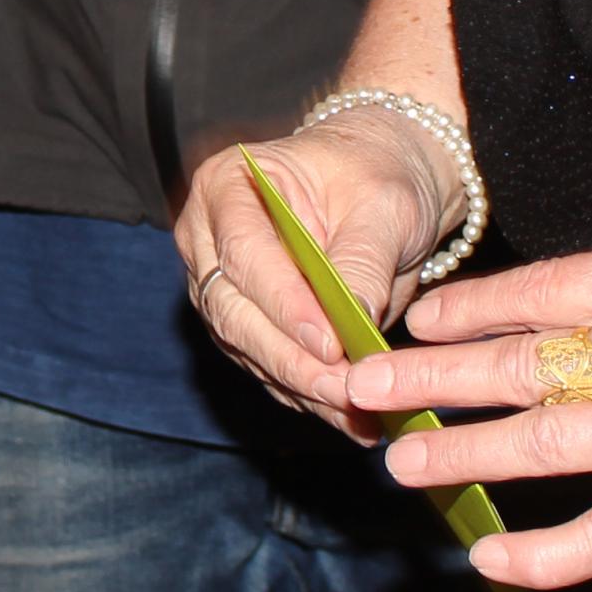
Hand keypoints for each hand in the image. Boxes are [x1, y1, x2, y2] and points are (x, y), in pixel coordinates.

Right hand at [169, 112, 456, 433]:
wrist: (376, 184)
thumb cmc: (374, 177)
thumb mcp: (384, 205)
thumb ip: (364, 260)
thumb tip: (355, 319)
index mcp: (227, 185)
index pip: (245, 253)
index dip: (284, 303)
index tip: (330, 344)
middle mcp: (207, 238)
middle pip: (234, 311)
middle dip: (291, 359)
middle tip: (346, 391)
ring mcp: (218, 285)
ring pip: (246, 349)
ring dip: (301, 386)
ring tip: (357, 413)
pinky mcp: (241, 324)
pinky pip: (265, 367)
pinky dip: (306, 394)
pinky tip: (349, 415)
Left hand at [345, 251, 591, 589]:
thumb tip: (590, 318)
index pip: (542, 291)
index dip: (472, 307)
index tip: (419, 319)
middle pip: (518, 364)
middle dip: (429, 379)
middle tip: (359, 389)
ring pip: (543, 445)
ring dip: (463, 457)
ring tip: (400, 467)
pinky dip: (547, 553)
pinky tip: (494, 562)